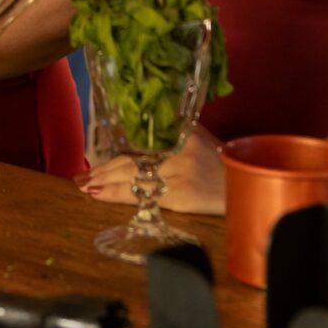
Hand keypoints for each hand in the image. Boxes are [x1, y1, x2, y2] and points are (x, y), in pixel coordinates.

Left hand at [76, 128, 225, 216]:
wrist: (246, 187)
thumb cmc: (222, 163)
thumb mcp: (200, 137)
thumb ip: (172, 132)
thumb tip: (140, 132)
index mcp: (180, 133)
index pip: (138, 143)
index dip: (114, 152)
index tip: (94, 158)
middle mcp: (177, 151)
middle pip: (131, 160)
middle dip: (103, 169)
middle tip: (82, 176)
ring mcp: (178, 174)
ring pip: (132, 177)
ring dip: (104, 183)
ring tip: (86, 186)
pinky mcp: (181, 196)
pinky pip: (143, 196)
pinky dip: (118, 196)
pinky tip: (101, 196)